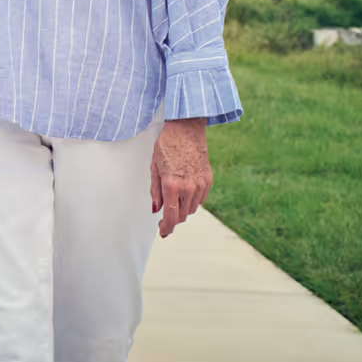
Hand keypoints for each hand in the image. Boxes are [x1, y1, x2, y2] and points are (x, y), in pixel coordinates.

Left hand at [150, 118, 212, 237]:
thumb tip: (156, 210)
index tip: (163, 232)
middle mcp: (188, 188)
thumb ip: (155, 191)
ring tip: (174, 202)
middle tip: (165, 218)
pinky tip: (185, 194)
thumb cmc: (166, 146)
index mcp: (171, 185)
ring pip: (192, 209)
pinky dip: (192, 201)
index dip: (167, 228)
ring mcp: (200, 184)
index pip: (171, 216)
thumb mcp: (154, 167)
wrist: (186, 130)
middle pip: (183, 215)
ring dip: (183, 210)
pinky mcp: (208, 180)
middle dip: (173, 219)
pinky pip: (201, 199)